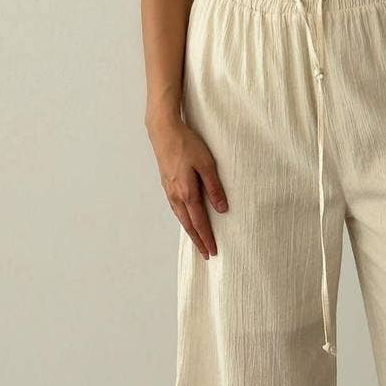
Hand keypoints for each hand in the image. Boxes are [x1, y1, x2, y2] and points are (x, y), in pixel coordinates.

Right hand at [148, 118, 227, 260]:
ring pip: (181, 218)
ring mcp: (169, 191)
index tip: (213, 251)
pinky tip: (187, 219)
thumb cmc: (186, 144)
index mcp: (187, 192)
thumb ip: (214, 187)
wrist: (163, 131)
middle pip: (189, 225)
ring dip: (191, 231)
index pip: (199, 222)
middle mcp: (176, 195)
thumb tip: (221, 209)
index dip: (207, 238)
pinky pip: (176, 208)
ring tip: (198, 241)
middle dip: (198, 240)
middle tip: (207, 254)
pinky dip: (184, 219)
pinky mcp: (167, 185)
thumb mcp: (207, 164)